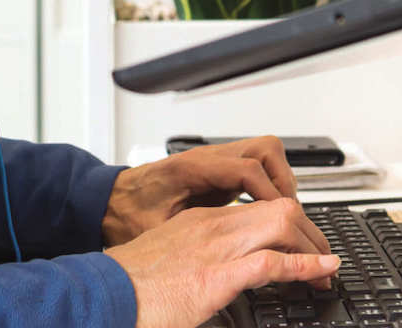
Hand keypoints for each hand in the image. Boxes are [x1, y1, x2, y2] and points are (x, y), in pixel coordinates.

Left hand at [102, 136, 297, 245]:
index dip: (271, 193)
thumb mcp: (156, 230)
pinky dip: (267, 186)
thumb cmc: (126, 215)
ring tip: (285, 214)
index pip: (247, 169)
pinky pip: (253, 168)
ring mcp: (213, 162)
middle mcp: (206, 159)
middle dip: (284, 181)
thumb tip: (222, 251)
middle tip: (292, 214)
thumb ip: (189, 235)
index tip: (284, 219)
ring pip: (263, 154)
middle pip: (265, 150)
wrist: (108, 201)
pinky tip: (267, 211)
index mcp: (192, 169)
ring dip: (280, 181)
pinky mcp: (216, 171)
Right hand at [106, 197, 338, 327]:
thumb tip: (207, 278)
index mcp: (199, 222)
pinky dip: (304, 265)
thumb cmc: (129, 285)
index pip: (257, 211)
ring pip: (282, 224)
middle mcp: (212, 227)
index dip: (287, 226)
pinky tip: (320, 272)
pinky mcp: (217, 276)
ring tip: (328, 268)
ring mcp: (216, 248)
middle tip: (324, 257)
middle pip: (278, 209)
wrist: (103, 293)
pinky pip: (272, 262)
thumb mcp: (168, 261)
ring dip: (313, 245)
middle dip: (310, 231)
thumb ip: (192, 260)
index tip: (300, 246)